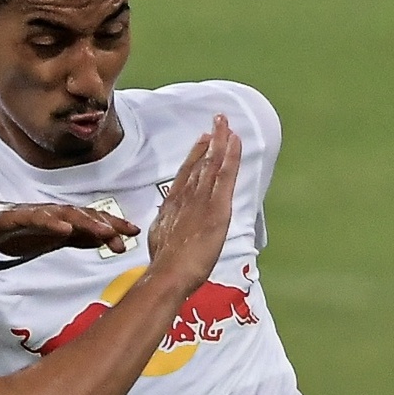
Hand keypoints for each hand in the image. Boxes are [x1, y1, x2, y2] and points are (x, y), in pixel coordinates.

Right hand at [0, 203, 141, 260]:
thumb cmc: (16, 233)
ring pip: (66, 214)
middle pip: (85, 214)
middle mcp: (53, 213)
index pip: (92, 221)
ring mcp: (36, 213)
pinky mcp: (17, 217)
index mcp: (62, 220)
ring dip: (87, 222)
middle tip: (127, 233)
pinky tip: (65, 229)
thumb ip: (76, 240)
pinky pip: (37, 219)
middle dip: (107, 222)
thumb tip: (102, 242)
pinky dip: (52, 223)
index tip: (134, 234)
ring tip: (103, 231)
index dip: (113, 225)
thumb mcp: (53, 241)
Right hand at [147, 117, 240, 294]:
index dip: (194, 156)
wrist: (169, 272)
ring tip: (226, 123)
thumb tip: (162, 227)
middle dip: (209, 141)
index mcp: (172, 205)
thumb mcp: (158, 240)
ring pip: (212, 163)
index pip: (185, 175)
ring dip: (220, 141)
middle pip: (200, 163)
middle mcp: (186, 197)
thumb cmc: (163, 265)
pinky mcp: (217, 206)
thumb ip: (163, 227)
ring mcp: (202, 199)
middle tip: (217, 122)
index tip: (201, 141)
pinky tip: (235, 140)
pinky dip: (231, 154)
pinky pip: (225, 173)